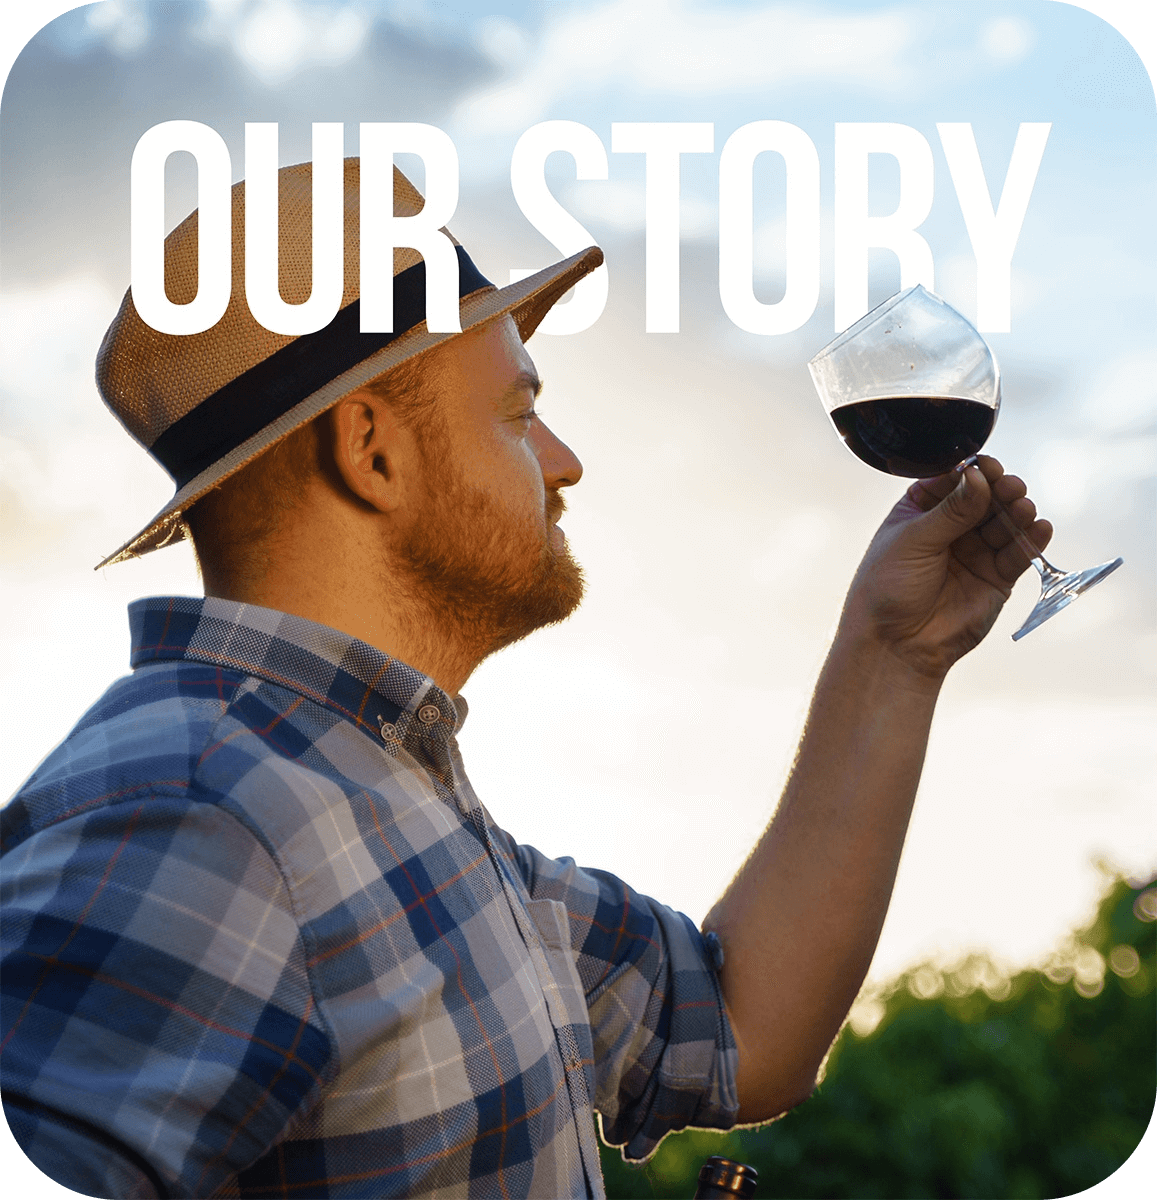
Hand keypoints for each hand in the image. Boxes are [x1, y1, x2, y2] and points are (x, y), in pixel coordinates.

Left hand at [839, 455, 1052, 678]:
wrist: (896, 643)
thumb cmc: (889, 588)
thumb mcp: (914, 540)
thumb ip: (951, 510)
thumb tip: (978, 476)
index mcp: (921, 509)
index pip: (953, 480)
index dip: (971, 471)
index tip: (985, 465)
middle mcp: (952, 527)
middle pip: (985, 497)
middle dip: (999, 489)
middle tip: (1009, 487)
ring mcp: (976, 551)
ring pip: (1005, 522)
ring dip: (1017, 512)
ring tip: (1022, 507)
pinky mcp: (997, 577)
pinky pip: (1019, 553)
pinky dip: (1032, 540)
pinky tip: (1040, 527)